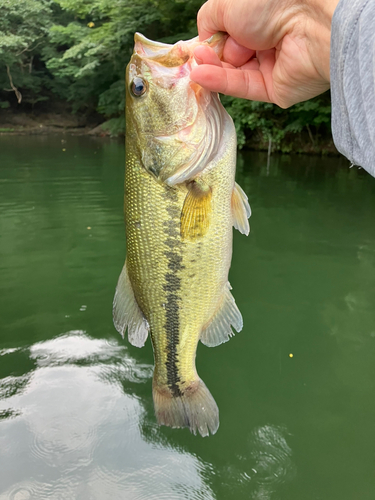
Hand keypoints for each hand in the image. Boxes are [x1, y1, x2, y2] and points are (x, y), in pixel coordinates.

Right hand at [190, 0, 338, 107]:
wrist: (310, 22)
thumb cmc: (271, 2)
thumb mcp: (227, 3)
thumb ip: (208, 21)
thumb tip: (202, 43)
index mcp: (259, 16)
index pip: (226, 33)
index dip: (209, 41)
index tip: (195, 48)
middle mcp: (267, 39)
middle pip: (229, 55)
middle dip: (212, 55)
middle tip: (201, 55)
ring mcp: (272, 65)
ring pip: (233, 73)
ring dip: (213, 69)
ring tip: (198, 66)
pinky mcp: (275, 89)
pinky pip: (244, 87)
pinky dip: (221, 83)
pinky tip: (202, 77)